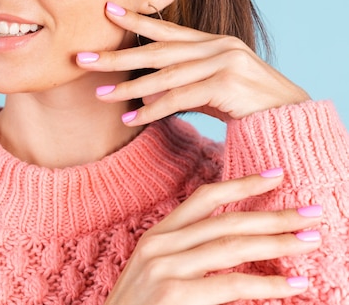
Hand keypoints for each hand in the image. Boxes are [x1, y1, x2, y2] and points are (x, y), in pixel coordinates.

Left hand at [77, 2, 309, 124]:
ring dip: (128, 88)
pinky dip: (153, 109)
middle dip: (117, 55)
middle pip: (157, 51)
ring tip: (99, 94)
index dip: (136, 20)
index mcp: (212, 42)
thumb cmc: (245, 103)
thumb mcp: (209, 88)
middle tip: (82, 57)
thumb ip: (180, 84)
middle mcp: (217, 46)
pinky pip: (180, 98)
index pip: (168, 29)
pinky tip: (131, 118)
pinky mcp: (226, 85)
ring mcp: (223, 63)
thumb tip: (143, 95)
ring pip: (164, 75)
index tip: (107, 9)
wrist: (287, 119)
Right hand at [104, 171, 322, 303]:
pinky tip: (292, 284)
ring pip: (232, 247)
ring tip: (309, 241)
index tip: (276, 175)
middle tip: (311, 213)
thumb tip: (238, 243)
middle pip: (226, 220)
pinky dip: (267, 285)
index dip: (242, 184)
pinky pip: (232, 285)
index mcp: (157, 235)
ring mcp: (164, 269)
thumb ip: (189, 253)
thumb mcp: (156, 271)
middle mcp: (159, 245)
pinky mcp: (173, 295)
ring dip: (277, 243)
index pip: (204, 198)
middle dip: (273, 215)